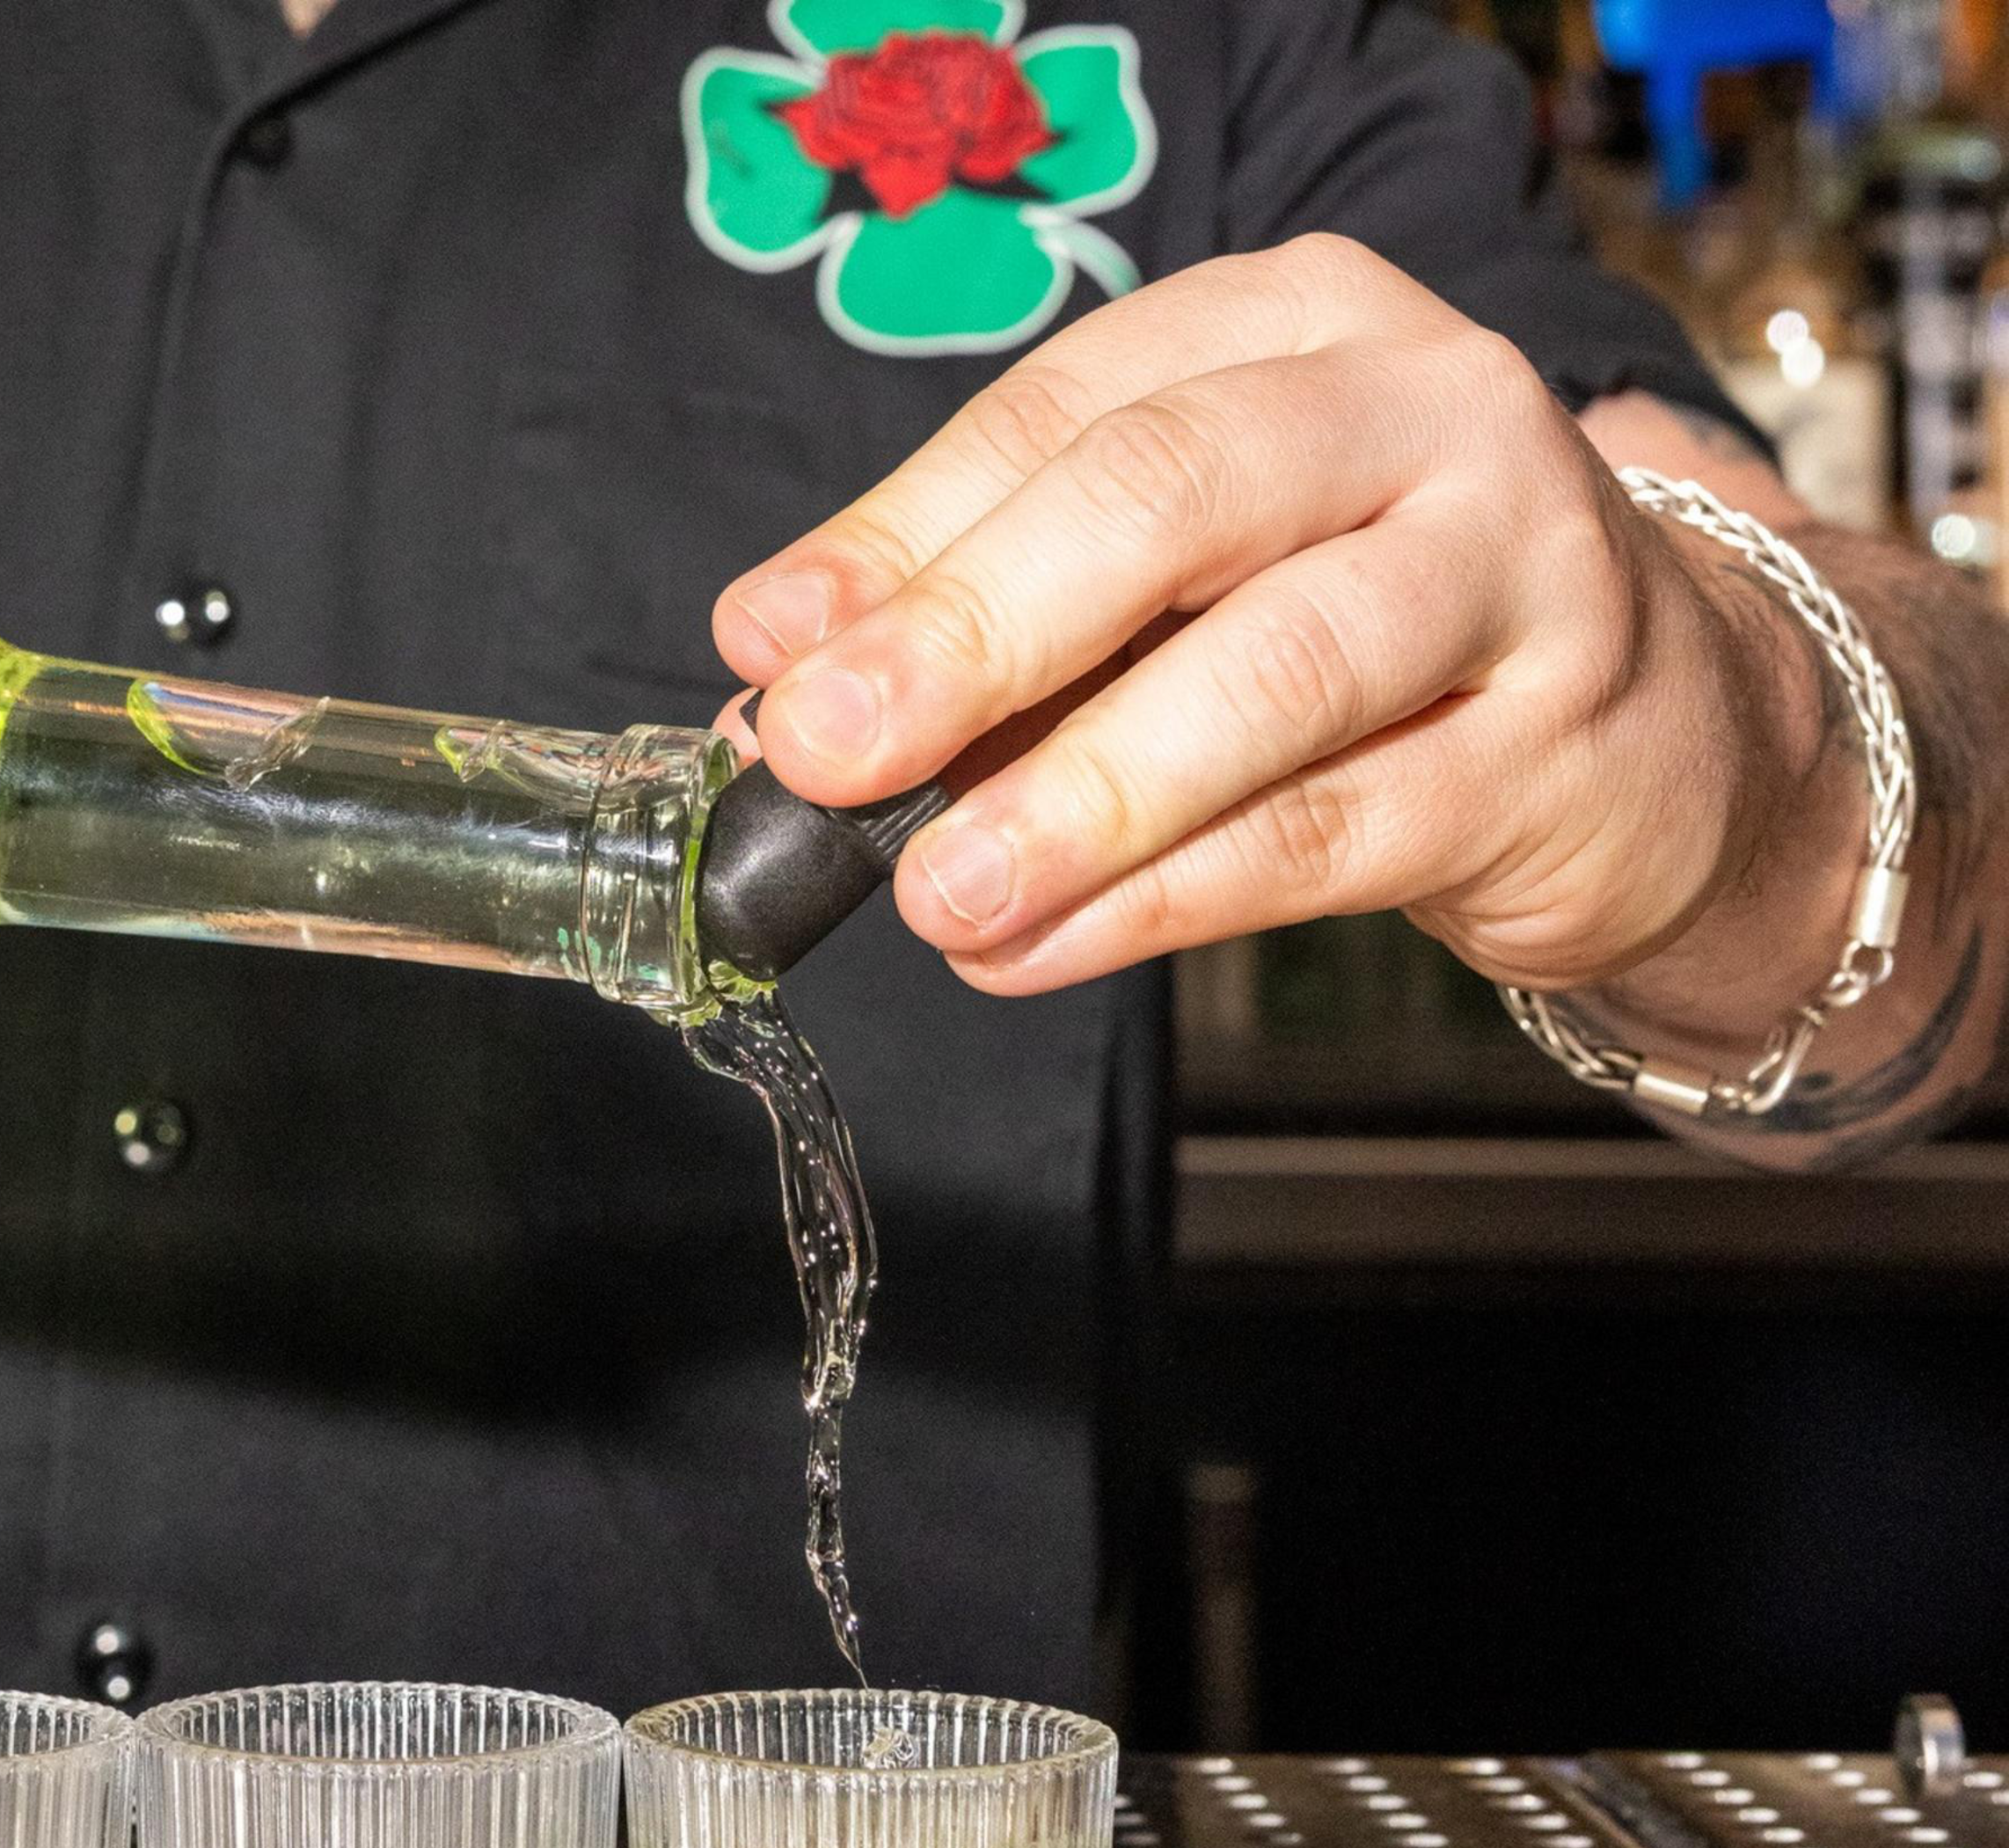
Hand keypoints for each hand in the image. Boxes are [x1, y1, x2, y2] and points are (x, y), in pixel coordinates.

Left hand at [714, 235, 1845, 1020]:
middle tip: (825, 750)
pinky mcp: (1554, 753)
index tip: (770, 649)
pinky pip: (1328, 832)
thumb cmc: (1360, 621)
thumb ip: (989, 600)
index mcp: (1299, 325)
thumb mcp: (1176, 570)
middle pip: (1168, 498)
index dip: (899, 535)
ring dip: (1073, 794)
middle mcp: (1426, 411)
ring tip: (935, 892)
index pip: (1065, 409)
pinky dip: (1161, 900)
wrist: (1654, 723)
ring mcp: (1517, 573)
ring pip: (1266, 673)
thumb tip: (782, 672)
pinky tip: (1039, 945)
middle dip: (971, 630)